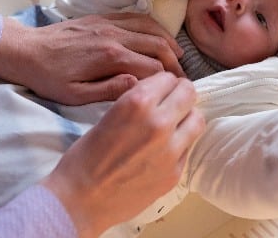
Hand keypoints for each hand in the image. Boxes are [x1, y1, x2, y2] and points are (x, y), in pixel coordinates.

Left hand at [0, 14, 185, 104]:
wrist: (25, 51)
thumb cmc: (48, 78)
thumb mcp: (74, 95)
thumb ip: (108, 90)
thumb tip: (137, 84)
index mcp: (109, 58)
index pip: (152, 67)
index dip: (168, 80)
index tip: (176, 90)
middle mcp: (114, 36)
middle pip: (157, 44)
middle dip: (174, 61)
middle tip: (181, 77)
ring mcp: (109, 24)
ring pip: (149, 27)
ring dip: (167, 41)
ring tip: (178, 56)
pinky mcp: (102, 18)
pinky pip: (135, 17)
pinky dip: (152, 26)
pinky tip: (157, 36)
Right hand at [41, 72, 204, 237]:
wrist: (80, 200)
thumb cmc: (85, 157)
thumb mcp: (109, 115)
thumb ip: (138, 102)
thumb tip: (158, 95)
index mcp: (137, 103)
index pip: (168, 78)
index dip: (163, 83)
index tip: (160, 90)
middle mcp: (159, 122)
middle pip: (188, 93)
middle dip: (180, 95)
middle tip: (172, 102)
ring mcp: (171, 149)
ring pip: (197, 119)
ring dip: (187, 118)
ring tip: (174, 125)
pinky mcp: (175, 172)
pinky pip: (189, 147)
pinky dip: (180, 144)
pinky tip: (164, 150)